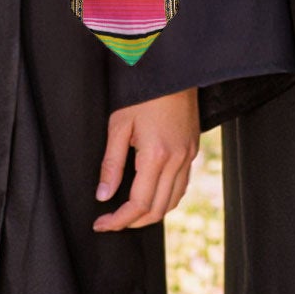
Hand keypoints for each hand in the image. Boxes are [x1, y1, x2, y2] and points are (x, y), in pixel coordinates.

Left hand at [93, 86, 199, 231]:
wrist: (173, 70)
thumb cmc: (144, 93)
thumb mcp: (119, 125)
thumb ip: (111, 164)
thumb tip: (103, 195)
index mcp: (156, 155)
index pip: (138, 204)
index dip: (118, 220)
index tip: (101, 224)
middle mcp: (177, 159)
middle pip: (157, 209)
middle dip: (133, 222)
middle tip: (111, 221)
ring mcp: (188, 155)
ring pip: (173, 200)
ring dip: (151, 213)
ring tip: (129, 213)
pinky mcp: (193, 149)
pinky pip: (182, 185)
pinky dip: (166, 198)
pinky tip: (151, 194)